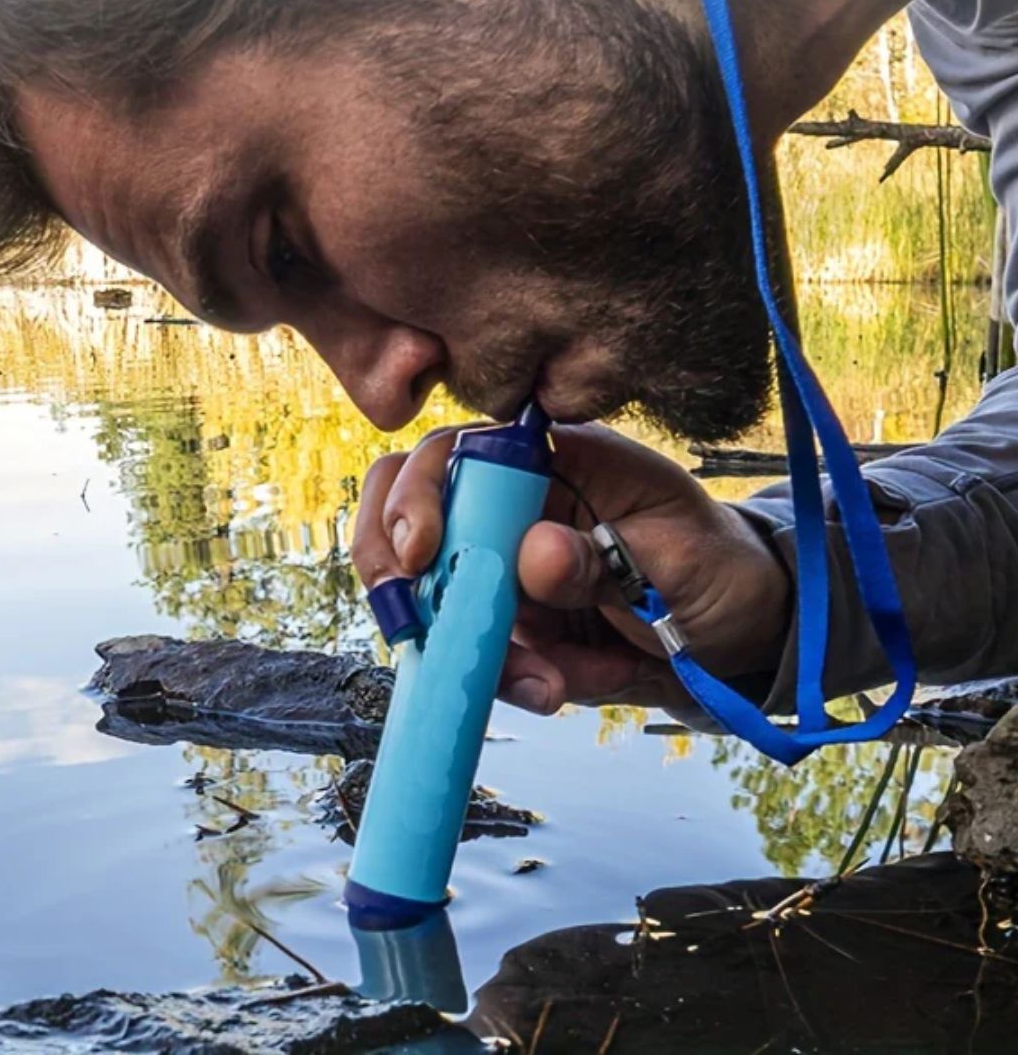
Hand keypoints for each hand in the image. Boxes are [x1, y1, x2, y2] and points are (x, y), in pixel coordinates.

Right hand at [352, 423, 791, 714]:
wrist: (734, 633)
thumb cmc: (716, 570)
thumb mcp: (678, 561)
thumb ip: (606, 557)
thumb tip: (534, 553)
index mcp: (555, 461)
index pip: (457, 453)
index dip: (420, 494)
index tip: (420, 553)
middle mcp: (513, 505)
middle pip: (407, 515)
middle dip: (403, 575)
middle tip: (420, 628)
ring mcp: (502, 564)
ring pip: (435, 600)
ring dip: (481, 652)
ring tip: (556, 683)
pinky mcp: (507, 619)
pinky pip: (475, 651)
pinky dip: (511, 678)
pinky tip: (568, 683)